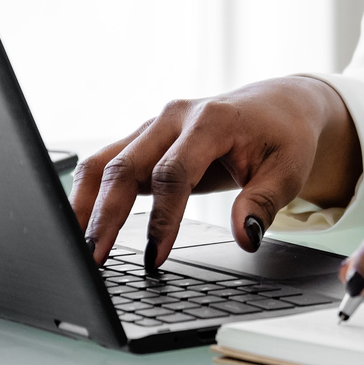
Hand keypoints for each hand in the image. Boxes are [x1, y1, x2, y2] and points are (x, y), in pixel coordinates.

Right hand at [71, 76, 361, 267]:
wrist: (278, 106)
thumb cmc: (283, 138)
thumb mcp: (289, 171)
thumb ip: (265, 203)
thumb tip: (244, 236)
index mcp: (211, 121)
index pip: (173, 173)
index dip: (162, 218)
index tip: (156, 257)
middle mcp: (174, 118)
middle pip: (126, 166)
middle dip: (106, 215)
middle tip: (93, 258)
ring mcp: (154, 127)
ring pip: (105, 161)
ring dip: (86, 203)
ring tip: (74, 245)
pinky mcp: (145, 140)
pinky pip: (108, 164)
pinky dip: (90, 193)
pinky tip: (81, 224)